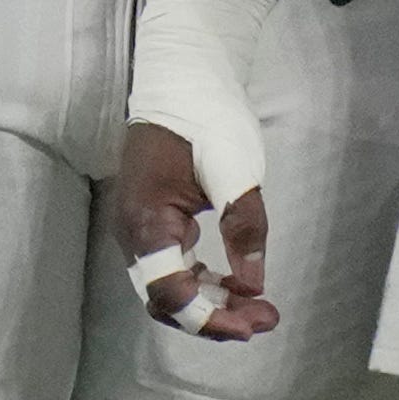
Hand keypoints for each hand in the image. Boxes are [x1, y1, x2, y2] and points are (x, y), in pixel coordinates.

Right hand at [116, 0, 279, 339]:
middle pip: (166, 300)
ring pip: (169, 286)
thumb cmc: (205, 117)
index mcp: (147, 223)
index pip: (171, 295)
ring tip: (258, 307)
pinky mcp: (152, 219)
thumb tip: (253, 284)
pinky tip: (235, 281)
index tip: (253, 324)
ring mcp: (138, 227)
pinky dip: (203, 280)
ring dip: (212, 302)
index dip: (211, 320)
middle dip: (215, 318)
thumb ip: (244, 229)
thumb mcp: (235, 171)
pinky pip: (172, 265)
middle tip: (265, 320)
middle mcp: (133, 233)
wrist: (182, 75)